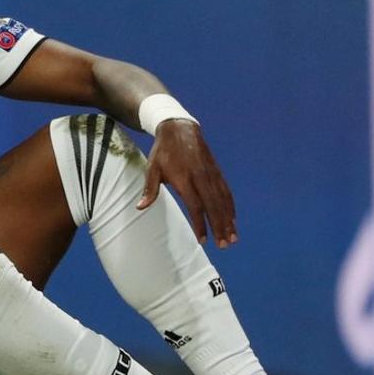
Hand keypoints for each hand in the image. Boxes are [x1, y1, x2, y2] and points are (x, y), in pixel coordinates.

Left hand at [138, 119, 237, 247]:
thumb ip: (149, 189)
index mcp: (184, 178)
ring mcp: (211, 174)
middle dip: (219, 227)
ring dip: (229, 220)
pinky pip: (226, 192)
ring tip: (233, 238)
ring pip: (223, 200)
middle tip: (224, 246)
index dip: (200, 224)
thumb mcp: (152, 169)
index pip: (195, 206)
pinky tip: (233, 220)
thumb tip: (140, 208)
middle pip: (213, 206)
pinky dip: (230, 207)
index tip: (202, 241)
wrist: (180, 128)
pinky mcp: (217, 172)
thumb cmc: (163, 152)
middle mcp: (201, 177)